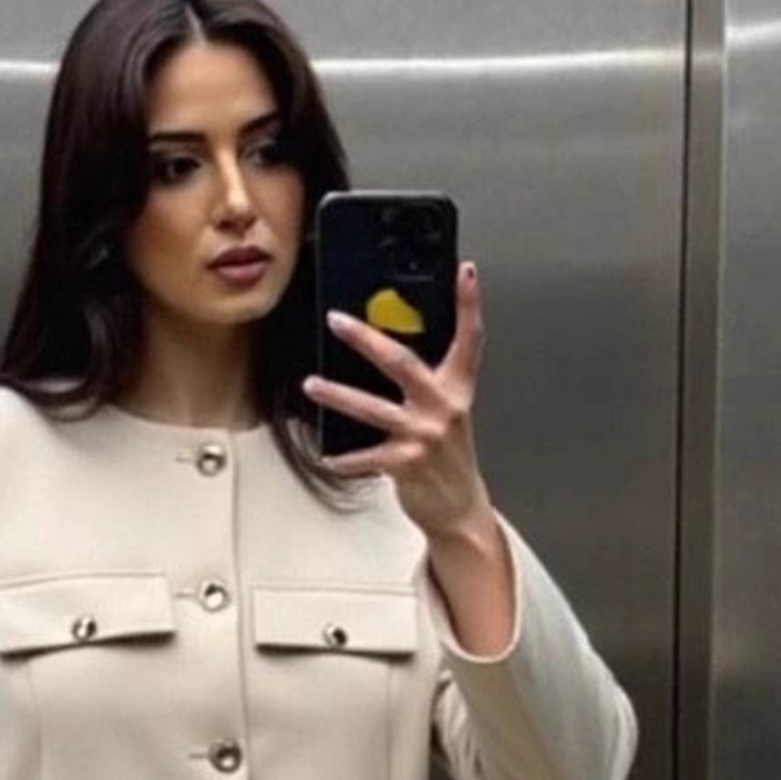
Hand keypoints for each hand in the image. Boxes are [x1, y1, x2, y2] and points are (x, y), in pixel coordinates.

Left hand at [302, 260, 491, 542]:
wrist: (460, 507)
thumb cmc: (448, 458)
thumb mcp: (448, 414)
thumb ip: (427, 385)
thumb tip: (387, 354)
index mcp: (456, 389)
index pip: (469, 339)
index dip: (469, 304)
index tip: (465, 272)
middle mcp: (443, 407)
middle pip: (402, 362)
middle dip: (366, 339)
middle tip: (337, 321)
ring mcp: (424, 435)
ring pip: (371, 407)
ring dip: (336, 394)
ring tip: (311, 384)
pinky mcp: (407, 463)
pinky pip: (364, 457)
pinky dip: (342, 457)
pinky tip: (324, 455)